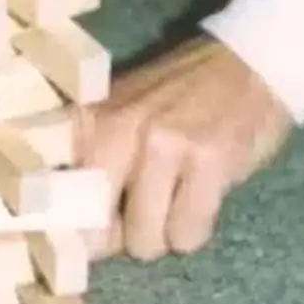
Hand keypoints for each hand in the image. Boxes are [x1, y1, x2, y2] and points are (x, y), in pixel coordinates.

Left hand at [78, 35, 293, 260]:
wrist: (246, 62)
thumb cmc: (176, 99)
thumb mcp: (121, 115)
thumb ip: (93, 164)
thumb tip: (76, 238)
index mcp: (88, 120)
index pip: (57, 195)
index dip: (71, 230)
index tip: (85, 239)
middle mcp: (117, 128)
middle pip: (98, 233)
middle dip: (122, 239)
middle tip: (144, 214)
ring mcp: (164, 143)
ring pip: (147, 240)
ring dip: (164, 235)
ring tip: (178, 200)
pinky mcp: (210, 159)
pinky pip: (189, 233)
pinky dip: (195, 230)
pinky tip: (203, 195)